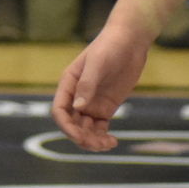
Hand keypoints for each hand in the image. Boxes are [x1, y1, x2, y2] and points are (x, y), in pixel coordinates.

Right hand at [51, 18, 147, 150]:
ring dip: (92, 141)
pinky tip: (112, 142)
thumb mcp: (98, 63)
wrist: (129, 42)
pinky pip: (99, 129)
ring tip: (108, 145)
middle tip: (98, 144)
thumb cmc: (109, 47)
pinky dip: (103, 139)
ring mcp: (91, 103)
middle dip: (81, 137)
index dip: (65, 126)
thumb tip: (78, 107)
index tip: (79, 137)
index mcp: (68, 84)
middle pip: (71, 124)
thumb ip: (87, 84)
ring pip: (85, 130)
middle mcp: (76, 96)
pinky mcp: (105, 108)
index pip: (59, 110)